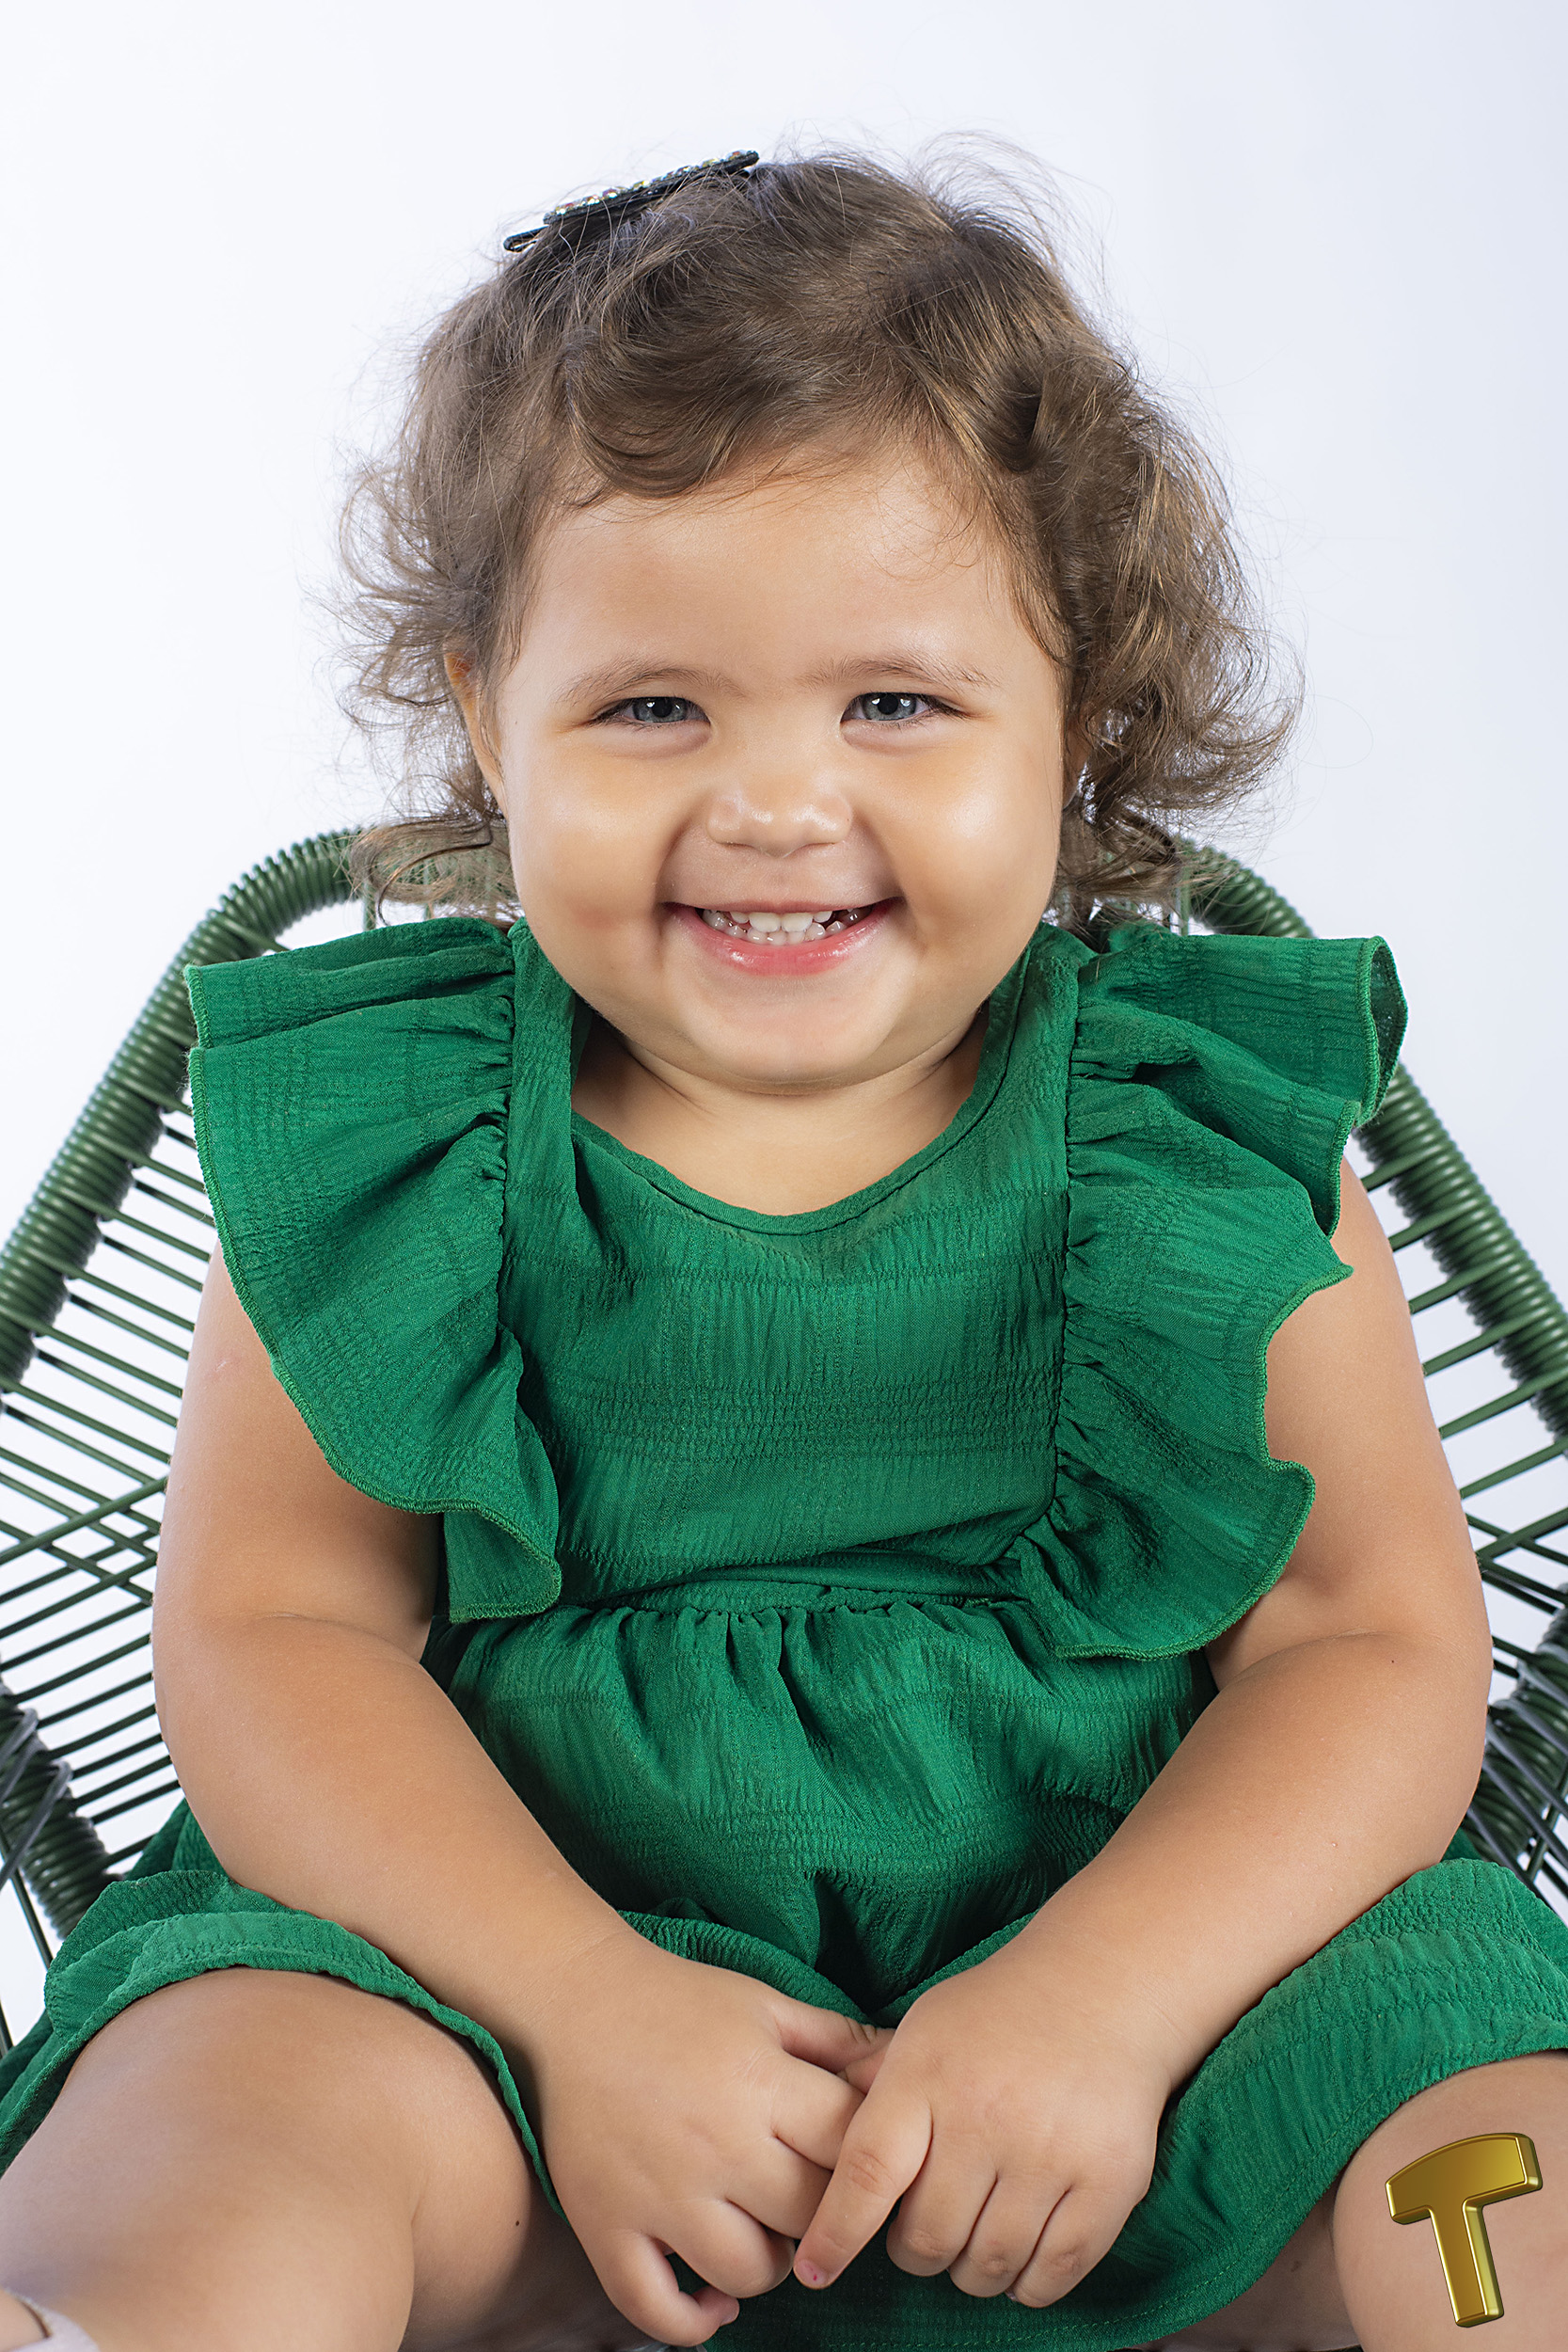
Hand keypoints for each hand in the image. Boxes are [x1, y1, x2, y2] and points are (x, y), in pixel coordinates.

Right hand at [518, 1927, 885, 2344]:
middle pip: (809, 2219)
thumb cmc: (681, 2001)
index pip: (851, 2153)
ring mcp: (659, 2195)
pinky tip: (715, 2302)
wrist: (575, 2000)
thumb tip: (907, 2065)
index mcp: (762, 2085)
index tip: (860, 2162)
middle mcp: (716, 2147)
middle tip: (810, 2197)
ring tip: (762, 2232)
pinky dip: (694, 2322)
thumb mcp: (767, 2004)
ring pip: (747, 2274)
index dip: (869, 2162)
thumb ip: (840, 2040)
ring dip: (769, 2265)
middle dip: (823, 2214)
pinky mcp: (607, 2227)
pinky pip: (657, 2309)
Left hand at [791, 1928, 1176, 2308]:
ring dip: (969, 2270)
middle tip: (922, 2229)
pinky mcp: (1108, 2185)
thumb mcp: (923, 2028)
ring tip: (970, 2238)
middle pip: (926, 2238)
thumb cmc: (998, 2014)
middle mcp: (986, 2118)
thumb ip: (872, 2085)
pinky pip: (1050, 2275)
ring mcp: (1050, 2155)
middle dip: (914, 2251)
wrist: (1104, 1987)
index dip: (835, 2233)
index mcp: (928, 2077)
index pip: (867, 2174)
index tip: (815, 2268)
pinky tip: (1017, 2257)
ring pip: (986, 2267)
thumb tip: (804, 2131)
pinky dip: (1026, 2284)